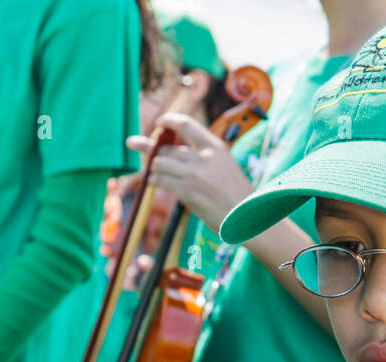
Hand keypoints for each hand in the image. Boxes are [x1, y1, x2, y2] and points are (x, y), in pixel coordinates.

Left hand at [126, 111, 252, 230]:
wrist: (247, 217)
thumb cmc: (236, 195)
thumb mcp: (225, 165)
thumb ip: (204, 156)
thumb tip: (176, 154)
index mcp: (215, 147)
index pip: (185, 124)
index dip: (168, 120)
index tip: (158, 123)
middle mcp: (203, 157)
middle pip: (168, 148)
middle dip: (152, 150)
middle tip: (138, 147)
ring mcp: (194, 174)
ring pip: (160, 163)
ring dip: (153, 167)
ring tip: (152, 173)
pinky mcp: (187, 191)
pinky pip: (161, 180)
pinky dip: (154, 179)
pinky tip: (152, 182)